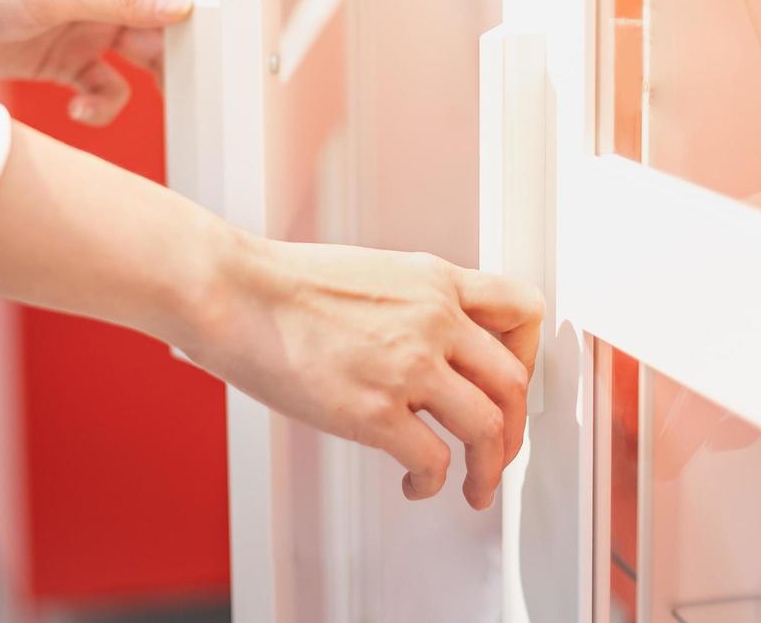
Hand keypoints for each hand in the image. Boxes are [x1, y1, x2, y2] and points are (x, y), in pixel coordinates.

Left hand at [0, 0, 215, 127]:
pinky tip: (79, 106)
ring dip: (145, 86)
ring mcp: (91, 26)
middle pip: (178, 19)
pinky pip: (111, 88)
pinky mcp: (68, 60)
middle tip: (176, 82)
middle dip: (180, 53)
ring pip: (150, 59)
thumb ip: (121, 2)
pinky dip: (104, 104)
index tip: (196, 35)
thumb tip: (187, 7)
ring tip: (122, 97)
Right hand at [186, 236, 544, 509]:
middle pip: (514, 382)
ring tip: (477, 488)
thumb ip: (412, 303)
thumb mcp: (372, 272)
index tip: (510, 385)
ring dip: (490, 469)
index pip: (521, 309)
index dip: (527, 356)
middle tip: (500, 453)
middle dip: (515, 429)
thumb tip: (430, 343)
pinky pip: (435, 462)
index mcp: (434, 280)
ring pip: (488, 428)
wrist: (233, 292)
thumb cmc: (281, 284)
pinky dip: (433, 484)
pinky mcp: (375, 411)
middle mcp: (433, 318)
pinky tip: (415, 485)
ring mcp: (409, 365)